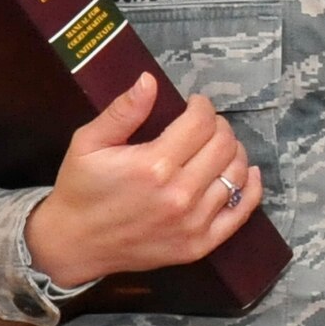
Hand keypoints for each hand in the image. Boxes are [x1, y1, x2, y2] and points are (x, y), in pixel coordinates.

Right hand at [24, 73, 259, 284]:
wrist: (74, 245)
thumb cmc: (81, 189)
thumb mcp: (89, 143)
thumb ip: (123, 111)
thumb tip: (150, 80)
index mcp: (154, 166)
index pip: (201, 123)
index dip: (202, 106)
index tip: (194, 104)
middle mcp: (180, 195)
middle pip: (224, 146)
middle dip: (219, 126)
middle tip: (205, 124)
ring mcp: (192, 223)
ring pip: (236, 174)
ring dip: (234, 152)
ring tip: (219, 145)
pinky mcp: (199, 245)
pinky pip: (241, 213)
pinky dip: (251, 188)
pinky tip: (248, 173)